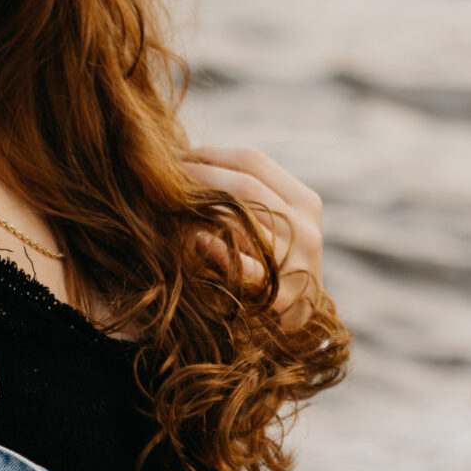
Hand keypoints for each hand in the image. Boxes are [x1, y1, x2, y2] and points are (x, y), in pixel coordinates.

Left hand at [181, 146, 323, 331]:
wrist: (300, 316)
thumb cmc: (276, 257)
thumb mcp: (277, 219)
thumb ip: (249, 191)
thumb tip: (191, 160)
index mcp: (304, 201)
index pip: (253, 161)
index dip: (211, 154)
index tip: (179, 156)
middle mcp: (305, 227)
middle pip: (245, 186)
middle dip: (198, 176)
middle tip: (165, 176)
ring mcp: (296, 261)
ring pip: (243, 220)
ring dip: (202, 208)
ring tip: (171, 201)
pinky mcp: (282, 294)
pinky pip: (246, 267)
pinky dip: (217, 250)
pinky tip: (194, 238)